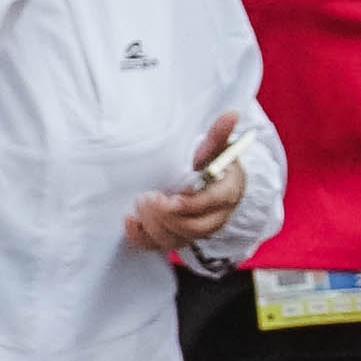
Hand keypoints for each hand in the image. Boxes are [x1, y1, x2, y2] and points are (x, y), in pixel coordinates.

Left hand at [123, 109, 243, 255]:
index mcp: (226, 194)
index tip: (170, 199)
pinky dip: (142, 238)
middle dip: (167, 216)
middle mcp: (215, 218)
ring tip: (140, 202)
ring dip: (154, 225)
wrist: (214, 183)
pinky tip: (130, 220)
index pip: (211, 204)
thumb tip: (231, 113)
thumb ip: (219, 134)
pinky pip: (159, 246)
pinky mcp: (177, 237)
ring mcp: (195, 231)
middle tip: (147, 197)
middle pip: (194, 227)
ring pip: (177, 239)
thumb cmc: (214, 163)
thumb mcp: (218, 147)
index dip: (190, 205)